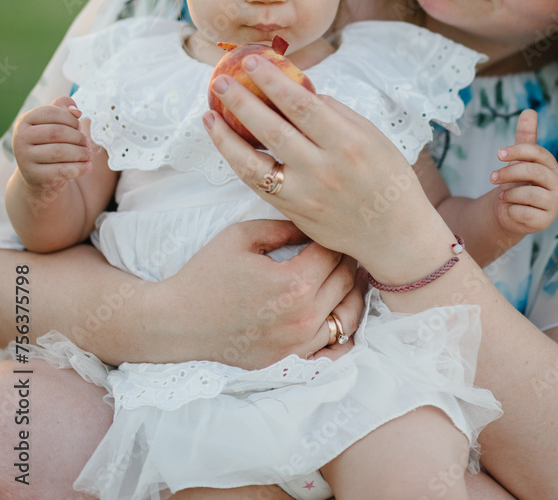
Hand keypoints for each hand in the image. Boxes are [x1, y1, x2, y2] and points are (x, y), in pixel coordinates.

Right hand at [12, 97, 91, 190]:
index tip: (78, 126)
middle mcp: (21, 138)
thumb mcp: (55, 121)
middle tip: (86, 142)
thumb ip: (65, 108)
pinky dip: (78, 168)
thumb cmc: (50, 141)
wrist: (37, 172)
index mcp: (25, 120)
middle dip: (77, 137)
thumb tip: (75, 111)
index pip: (52, 112)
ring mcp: (25, 158)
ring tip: (89, 154)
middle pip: (56, 132)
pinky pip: (60, 171)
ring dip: (80, 153)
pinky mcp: (34, 176)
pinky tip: (87, 167)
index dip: (71, 119)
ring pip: (59, 152)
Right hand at [155, 220, 363, 367]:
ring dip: (351, 291)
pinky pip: (335, 350)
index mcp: (294, 283)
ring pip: (348, 315)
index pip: (333, 252)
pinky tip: (338, 312)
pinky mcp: (291, 361)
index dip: (334, 234)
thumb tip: (313, 224)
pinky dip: (344, 330)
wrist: (178, 321)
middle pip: (346, 281)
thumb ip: (284, 227)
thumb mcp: (243, 236)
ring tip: (347, 274)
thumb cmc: (207, 275)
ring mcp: (299, 344)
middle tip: (342, 244)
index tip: (331, 225)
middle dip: (346, 258)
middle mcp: (304, 317)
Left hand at [202, 58, 449, 282]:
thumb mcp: (373, 137)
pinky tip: (227, 144)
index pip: (301, 104)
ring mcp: (304, 194)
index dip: (273, 80)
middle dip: (241, 101)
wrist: (394, 234)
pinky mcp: (294, 212)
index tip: (253, 61)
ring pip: (252, 163)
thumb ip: (336, 113)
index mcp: (347, 142)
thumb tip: (300, 91)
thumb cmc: (388, 177)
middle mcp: (323, 169)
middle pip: (271, 129)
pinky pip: (257, 184)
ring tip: (209, 115)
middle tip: (220, 82)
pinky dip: (237, 162)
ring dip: (226, 137)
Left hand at [490, 109, 557, 236]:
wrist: (512, 211)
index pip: (537, 153)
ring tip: (503, 196)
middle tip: (492, 177)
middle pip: (533, 171)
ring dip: (509, 194)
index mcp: (550, 166)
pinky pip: (524, 212)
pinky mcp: (545, 221)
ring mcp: (553, 203)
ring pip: (528, 193)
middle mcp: (556, 184)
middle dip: (509, 173)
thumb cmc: (518, 182)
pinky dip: (511, 210)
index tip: (498, 153)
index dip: (517, 151)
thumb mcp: (519, 158)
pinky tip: (510, 209)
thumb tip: (529, 111)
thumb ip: (525, 136)